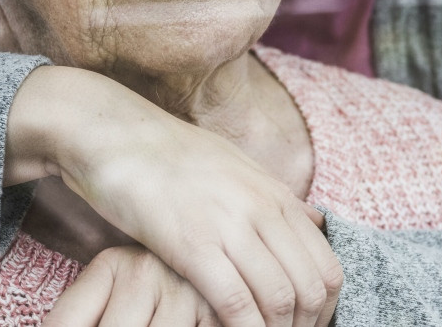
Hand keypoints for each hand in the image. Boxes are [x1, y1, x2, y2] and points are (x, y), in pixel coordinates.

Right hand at [6, 65, 341, 326]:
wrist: (113, 133)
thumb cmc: (169, 154)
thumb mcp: (237, 166)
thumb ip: (275, 198)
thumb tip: (314, 221)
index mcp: (276, 196)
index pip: (327, 267)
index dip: (322, 312)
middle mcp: (262, 209)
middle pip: (311, 288)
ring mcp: (229, 225)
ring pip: (280, 298)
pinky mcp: (191, 243)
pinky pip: (234, 302)